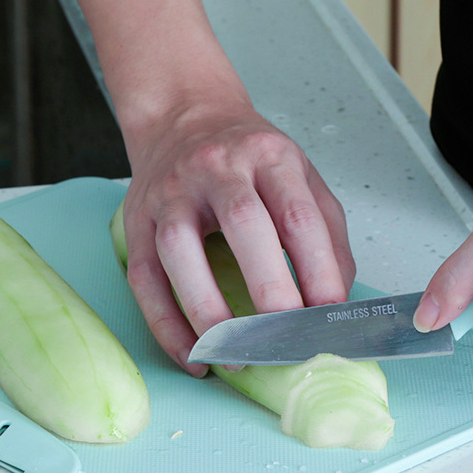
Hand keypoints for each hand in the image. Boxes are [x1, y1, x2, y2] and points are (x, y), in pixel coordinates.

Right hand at [121, 97, 355, 375]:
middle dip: (269, 288)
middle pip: (243, 225)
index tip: (329, 317)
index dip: (317, 270)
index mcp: (268, 157)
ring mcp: (171, 193)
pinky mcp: (137, 221)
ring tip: (234, 354)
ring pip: (180, 250)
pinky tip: (192, 354)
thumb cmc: (246, 157)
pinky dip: (166, 324)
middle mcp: (217, 168)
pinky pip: (145, 278)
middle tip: (287, 339)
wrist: (183, 118)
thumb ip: (325, 229)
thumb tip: (335, 296)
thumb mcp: (298, 173)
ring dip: (207, 309)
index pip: (298, 216)